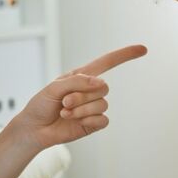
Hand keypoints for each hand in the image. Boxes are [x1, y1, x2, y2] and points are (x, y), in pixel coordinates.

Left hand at [9, 45, 147, 150]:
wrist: (34, 129)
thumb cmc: (41, 105)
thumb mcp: (54, 87)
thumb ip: (77, 82)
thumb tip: (100, 83)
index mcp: (81, 76)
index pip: (107, 62)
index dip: (125, 55)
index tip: (143, 49)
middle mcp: (90, 91)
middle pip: (103, 87)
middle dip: (82, 95)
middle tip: (65, 102)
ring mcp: (92, 107)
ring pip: (102, 104)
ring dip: (82, 109)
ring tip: (65, 112)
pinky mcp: (92, 123)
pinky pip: (103, 120)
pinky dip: (89, 120)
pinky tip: (75, 121)